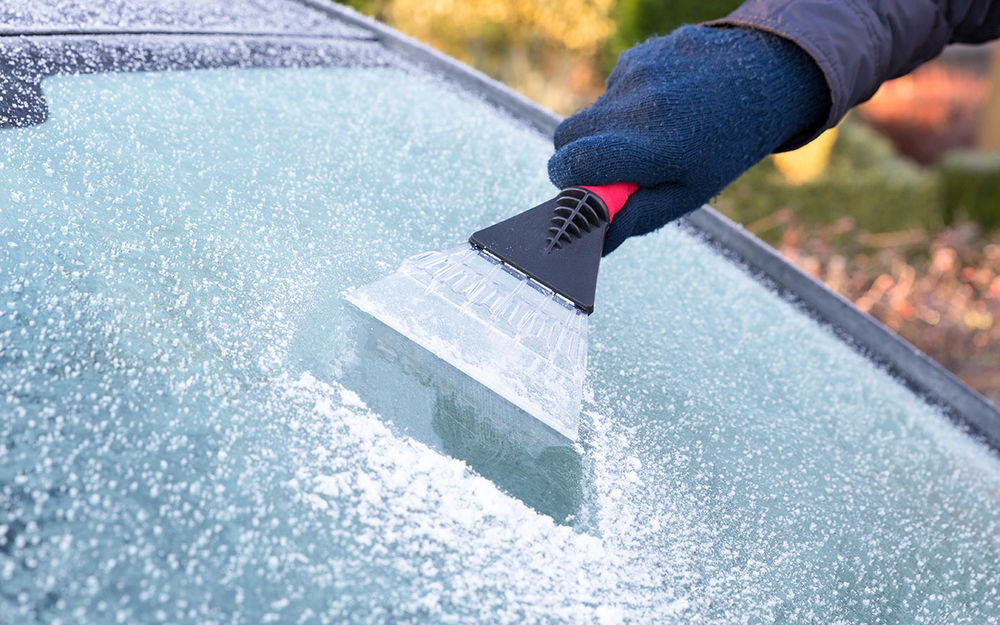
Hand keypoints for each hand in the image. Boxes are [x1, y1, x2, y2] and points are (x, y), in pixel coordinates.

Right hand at [548, 25, 829, 253]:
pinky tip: (660, 105)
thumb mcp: (689, 193)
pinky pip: (609, 90)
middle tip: (611, 168)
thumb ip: (638, 216)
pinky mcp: (635, 56)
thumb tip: (596, 241)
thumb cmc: (725, 146)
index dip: (566, 181)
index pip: (573, 163)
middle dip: (577, 156)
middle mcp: (636, 107)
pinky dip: (624, 104)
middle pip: (566, 137)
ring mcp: (634, 75)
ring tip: (650, 133)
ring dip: (606, 130)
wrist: (763, 77)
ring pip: (589, 114)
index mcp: (651, 148)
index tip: (580, 189)